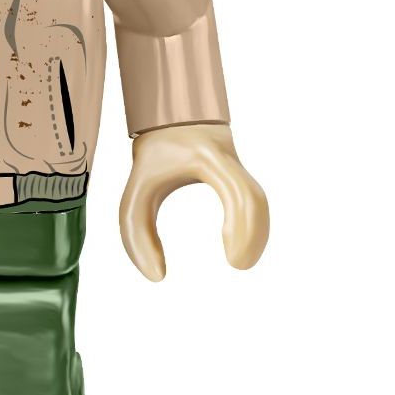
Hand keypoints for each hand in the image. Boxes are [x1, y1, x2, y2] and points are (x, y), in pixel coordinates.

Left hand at [119, 123, 267, 280]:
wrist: (168, 117)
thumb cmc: (152, 157)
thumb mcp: (136, 193)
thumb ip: (136, 234)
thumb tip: (157, 276)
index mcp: (204, 155)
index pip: (235, 190)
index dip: (243, 226)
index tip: (232, 260)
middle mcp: (225, 155)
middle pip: (254, 196)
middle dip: (253, 234)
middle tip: (239, 265)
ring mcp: (235, 160)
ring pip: (258, 198)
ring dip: (256, 233)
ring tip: (241, 261)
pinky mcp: (238, 170)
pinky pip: (254, 200)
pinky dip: (253, 226)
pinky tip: (241, 247)